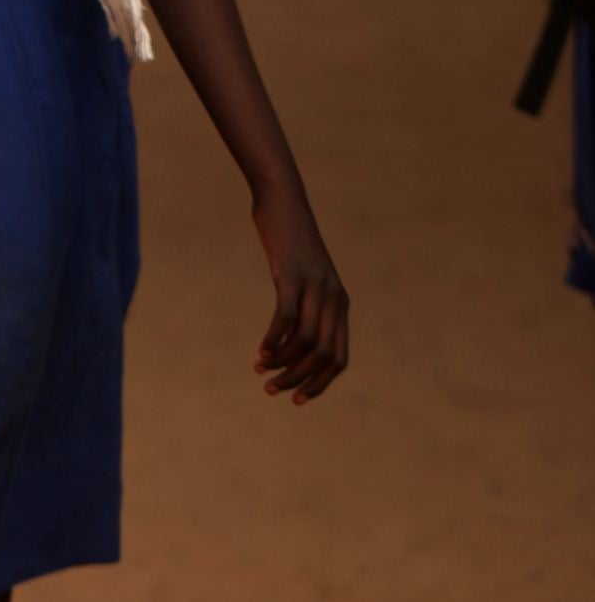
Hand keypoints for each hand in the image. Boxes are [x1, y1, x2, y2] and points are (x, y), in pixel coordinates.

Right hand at [251, 181, 349, 404]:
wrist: (284, 202)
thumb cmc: (291, 242)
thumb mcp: (305, 277)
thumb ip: (308, 305)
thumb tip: (298, 340)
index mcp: (340, 304)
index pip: (339, 359)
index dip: (320, 384)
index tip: (297, 399)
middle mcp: (333, 298)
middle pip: (323, 355)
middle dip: (298, 379)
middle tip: (271, 388)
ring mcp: (314, 286)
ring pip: (305, 341)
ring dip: (282, 362)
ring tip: (261, 369)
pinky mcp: (292, 275)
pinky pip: (286, 317)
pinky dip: (274, 339)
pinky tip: (261, 350)